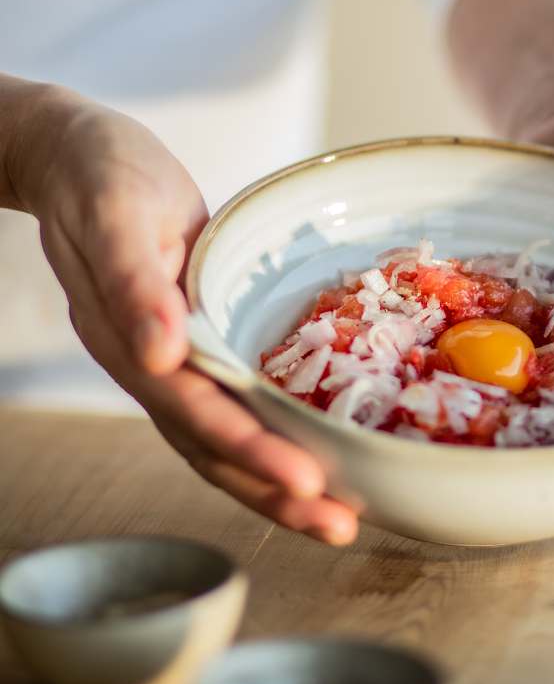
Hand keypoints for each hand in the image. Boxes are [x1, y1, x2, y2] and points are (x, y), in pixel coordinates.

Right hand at [17, 85, 357, 542]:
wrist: (84, 157)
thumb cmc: (102, 172)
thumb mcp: (114, 210)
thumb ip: (131, 281)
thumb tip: (163, 357)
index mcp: (127, 338)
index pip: (192, 410)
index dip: (248, 449)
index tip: (304, 482)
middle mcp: (148, 363)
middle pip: (209, 446)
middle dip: (272, 491)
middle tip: (339, 527)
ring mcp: (169, 360)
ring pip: (220, 438)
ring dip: (273, 482)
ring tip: (335, 516)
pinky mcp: (194, 344)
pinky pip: (231, 403)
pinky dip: (269, 438)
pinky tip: (311, 454)